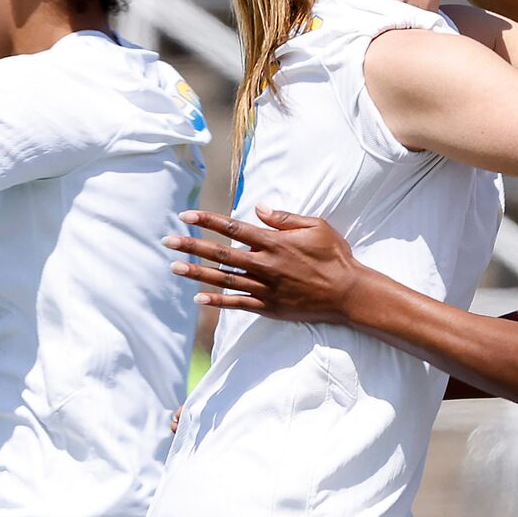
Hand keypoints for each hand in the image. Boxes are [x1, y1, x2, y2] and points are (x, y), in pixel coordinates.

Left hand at [167, 206, 362, 320]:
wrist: (349, 294)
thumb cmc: (335, 256)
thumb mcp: (316, 226)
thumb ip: (285, 218)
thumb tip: (259, 209)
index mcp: (275, 242)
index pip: (233, 228)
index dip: (208, 220)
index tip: (186, 215)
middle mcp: (266, 265)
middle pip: (221, 254)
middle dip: (192, 246)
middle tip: (167, 241)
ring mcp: (266, 288)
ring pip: (224, 279)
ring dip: (197, 273)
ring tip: (174, 268)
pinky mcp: (270, 307)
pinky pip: (239, 304)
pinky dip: (218, 302)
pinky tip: (199, 299)